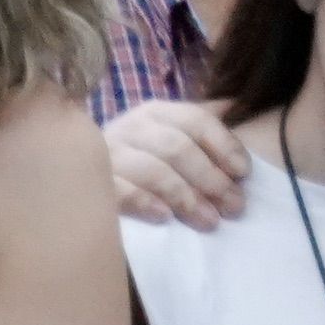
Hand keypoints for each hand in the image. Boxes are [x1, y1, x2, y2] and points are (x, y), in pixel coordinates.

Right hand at [100, 101, 249, 228]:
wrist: (81, 174)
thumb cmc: (141, 158)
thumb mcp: (170, 134)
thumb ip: (203, 123)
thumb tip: (236, 103)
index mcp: (157, 112)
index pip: (195, 120)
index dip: (223, 144)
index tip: (243, 172)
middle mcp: (132, 127)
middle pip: (178, 148)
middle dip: (211, 178)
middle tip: (234, 205)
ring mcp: (110, 155)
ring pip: (153, 170)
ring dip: (186, 196)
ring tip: (210, 221)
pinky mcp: (93, 184)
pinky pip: (119, 191)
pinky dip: (144, 202)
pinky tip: (165, 218)